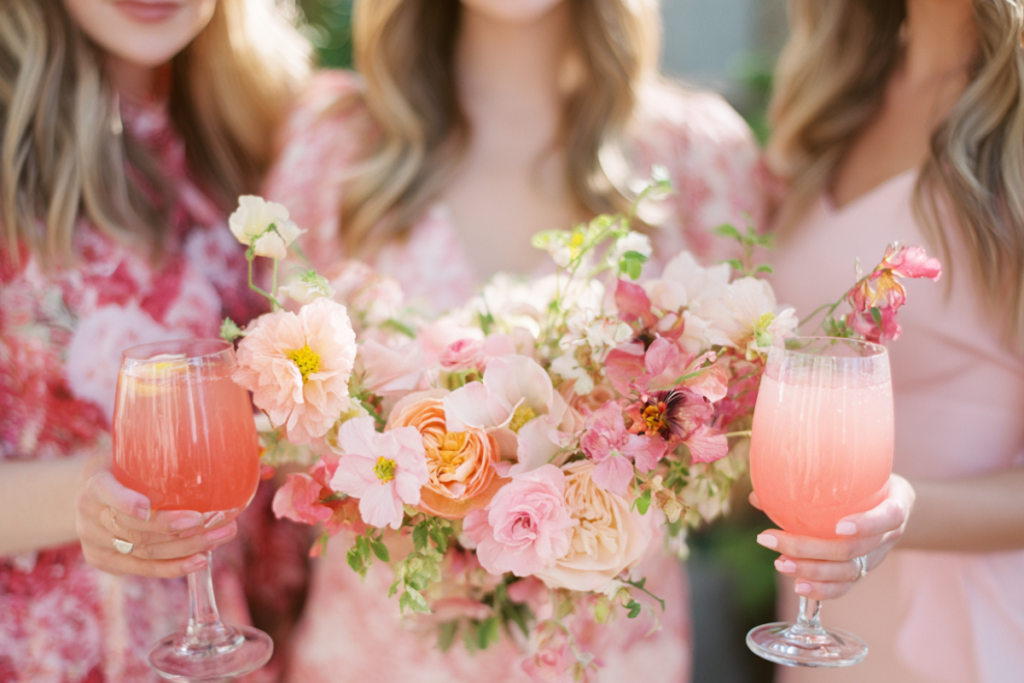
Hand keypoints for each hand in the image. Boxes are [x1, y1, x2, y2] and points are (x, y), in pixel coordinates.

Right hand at [76, 468, 241, 577]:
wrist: (94, 494)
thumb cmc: (126, 467)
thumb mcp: (134, 452)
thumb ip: (165, 454)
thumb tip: (225, 449)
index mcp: (93, 480)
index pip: (105, 491)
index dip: (125, 501)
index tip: (149, 506)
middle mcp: (88, 513)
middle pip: (134, 528)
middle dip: (176, 527)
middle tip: (215, 518)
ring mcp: (93, 541)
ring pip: (144, 551)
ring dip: (187, 546)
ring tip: (221, 535)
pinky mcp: (104, 561)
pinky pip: (142, 569)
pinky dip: (174, 566)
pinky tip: (201, 560)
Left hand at [751, 474, 914, 600]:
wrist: (893, 503)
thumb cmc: (868, 482)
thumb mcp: (854, 473)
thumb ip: (815, 480)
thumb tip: (757, 497)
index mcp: (893, 505)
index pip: (888, 516)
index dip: (866, 524)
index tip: (839, 526)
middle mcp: (887, 535)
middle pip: (853, 550)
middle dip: (811, 549)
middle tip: (774, 540)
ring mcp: (875, 557)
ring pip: (847, 572)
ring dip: (811, 570)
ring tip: (780, 563)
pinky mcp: (862, 571)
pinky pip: (845, 586)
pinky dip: (822, 590)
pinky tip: (797, 585)